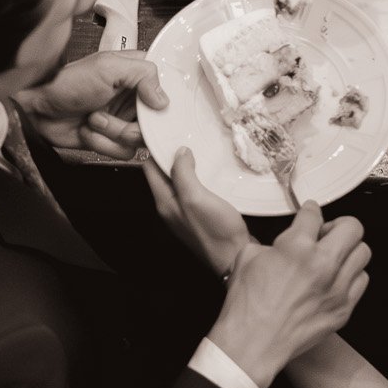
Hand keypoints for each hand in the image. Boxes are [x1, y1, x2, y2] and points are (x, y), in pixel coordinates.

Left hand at [22, 51, 165, 160]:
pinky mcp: (111, 139)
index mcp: (137, 75)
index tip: (152, 108)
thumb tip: (163, 98)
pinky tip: (88, 130)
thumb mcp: (107, 67)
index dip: (162, 104)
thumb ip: (142, 73)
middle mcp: (134, 98)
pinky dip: (102, 144)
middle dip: (130, 123)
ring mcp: (123, 120)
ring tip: (93, 119)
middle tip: (108, 112)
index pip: (168, 91)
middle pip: (156, 122)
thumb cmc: (66, 81)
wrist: (38, 106)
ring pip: (139, 140)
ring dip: (112, 133)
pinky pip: (122, 153)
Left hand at [144, 145, 251, 276]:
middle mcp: (172, 207)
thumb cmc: (215, 231)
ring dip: (188, 164)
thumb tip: (179, 151)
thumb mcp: (195, 197)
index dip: (154, 148)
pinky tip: (212, 169)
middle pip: (164, 174)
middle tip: (184, 132)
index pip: (150, 168)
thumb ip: (183, 174)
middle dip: (171, 153)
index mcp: (165, 202)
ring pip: (182, 181)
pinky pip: (196, 189)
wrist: (237, 257)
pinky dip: (201, 176)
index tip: (164, 130)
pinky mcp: (203, 214)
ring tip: (198, 145)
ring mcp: (187, 211)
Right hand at [208, 201, 370, 387]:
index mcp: (297, 247)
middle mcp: (323, 265)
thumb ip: (271, 242)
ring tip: (333, 257)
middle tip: (327, 233)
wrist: (253, 344)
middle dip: (339, 225)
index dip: (309, 211)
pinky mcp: (343, 309)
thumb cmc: (247, 306)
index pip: (314, 214)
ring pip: (363, 252)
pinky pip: (361, 281)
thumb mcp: (247, 258)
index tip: (310, 213)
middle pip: (352, 227)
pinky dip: (351, 276)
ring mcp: (337, 288)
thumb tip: (283, 240)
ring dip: (348, 250)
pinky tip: (335, 280)